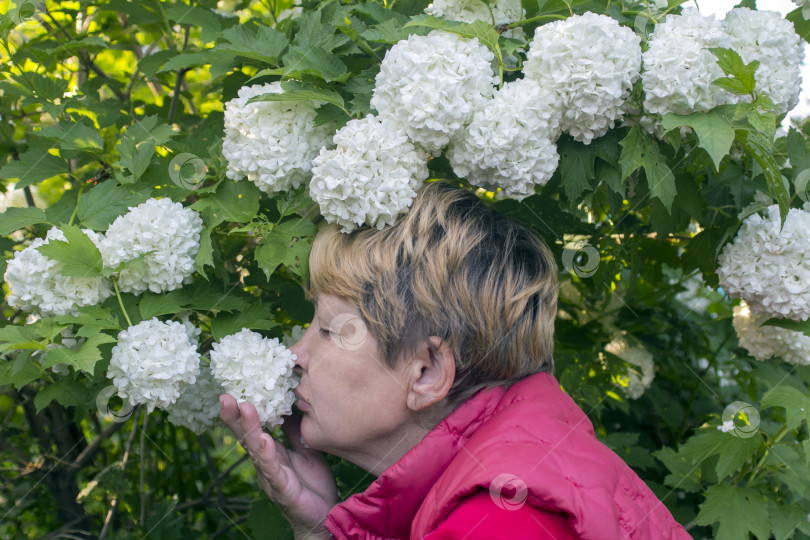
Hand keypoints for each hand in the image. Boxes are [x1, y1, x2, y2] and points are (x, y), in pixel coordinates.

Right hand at [219, 394, 336, 537]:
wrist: (324, 515)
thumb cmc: (312, 484)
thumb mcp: (305, 450)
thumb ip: (294, 431)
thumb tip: (290, 404)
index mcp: (272, 452)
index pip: (253, 428)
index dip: (242, 411)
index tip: (234, 390)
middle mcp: (266, 463)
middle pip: (246, 437)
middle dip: (234, 417)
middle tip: (225, 396)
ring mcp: (272, 476)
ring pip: (256, 449)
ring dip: (249, 429)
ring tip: (244, 408)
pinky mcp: (282, 488)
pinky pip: (273, 469)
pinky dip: (267, 454)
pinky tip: (264, 440)